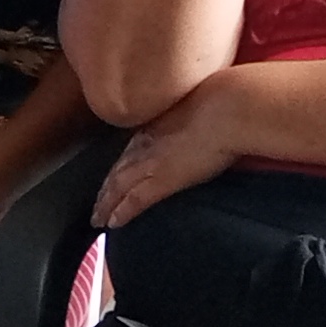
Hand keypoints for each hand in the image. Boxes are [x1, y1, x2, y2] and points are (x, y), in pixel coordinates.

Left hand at [94, 82, 242, 229]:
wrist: (229, 108)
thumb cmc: (226, 103)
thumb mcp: (200, 108)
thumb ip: (190, 119)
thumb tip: (194, 122)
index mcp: (156, 124)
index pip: (131, 149)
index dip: (121, 165)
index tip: (114, 176)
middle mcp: (146, 142)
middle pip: (118, 168)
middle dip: (106, 187)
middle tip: (96, 203)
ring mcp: (151, 161)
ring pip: (118, 186)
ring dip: (106, 203)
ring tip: (98, 218)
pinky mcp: (161, 180)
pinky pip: (134, 200)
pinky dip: (121, 212)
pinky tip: (112, 224)